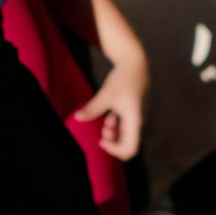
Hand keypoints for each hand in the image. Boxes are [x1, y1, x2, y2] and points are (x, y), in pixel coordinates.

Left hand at [71, 35, 148, 161]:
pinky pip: (125, 127)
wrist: (135, 63)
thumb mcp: (106, 94)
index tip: (102, 141)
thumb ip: (92, 108)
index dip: (115, 151)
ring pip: (125, 136)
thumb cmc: (123, 78)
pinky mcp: (133, 113)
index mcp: (134, 120)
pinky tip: (110, 115)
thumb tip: (77, 117)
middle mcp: (137, 122)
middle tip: (103, 129)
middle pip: (127, 144)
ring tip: (106, 120)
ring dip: (113, 133)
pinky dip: (116, 125)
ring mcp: (136, 118)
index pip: (130, 149)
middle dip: (112, 141)